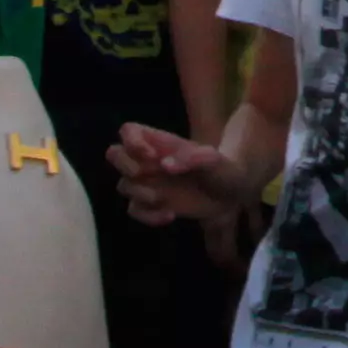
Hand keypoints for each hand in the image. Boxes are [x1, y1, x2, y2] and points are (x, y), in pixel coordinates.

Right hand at [104, 123, 253, 236]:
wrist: (233, 194)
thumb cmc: (224, 168)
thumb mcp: (215, 161)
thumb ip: (194, 158)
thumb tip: (165, 165)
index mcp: (161, 142)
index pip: (129, 131)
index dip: (131, 141)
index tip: (150, 155)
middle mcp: (150, 161)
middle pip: (114, 154)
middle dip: (124, 166)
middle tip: (143, 174)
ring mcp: (150, 183)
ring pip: (123, 185)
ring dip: (138, 193)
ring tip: (161, 199)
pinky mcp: (154, 204)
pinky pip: (135, 209)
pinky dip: (147, 216)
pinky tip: (170, 215)